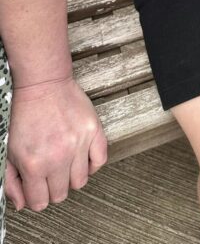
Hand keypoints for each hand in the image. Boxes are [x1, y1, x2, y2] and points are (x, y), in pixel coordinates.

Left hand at [6, 76, 106, 211]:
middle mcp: (59, 157)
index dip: (36, 197)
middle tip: (49, 174)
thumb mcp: (8, 150)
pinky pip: (100, 160)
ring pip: (81, 181)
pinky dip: (92, 164)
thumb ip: (11, 181)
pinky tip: (82, 157)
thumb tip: (21, 205)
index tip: (36, 188)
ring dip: (71, 177)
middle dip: (53, 188)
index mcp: (34, 164)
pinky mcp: (94, 131)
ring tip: (65, 163)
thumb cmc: (23, 114)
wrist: (43, 84)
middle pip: (62, 194)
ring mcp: (79, 144)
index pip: (40, 202)